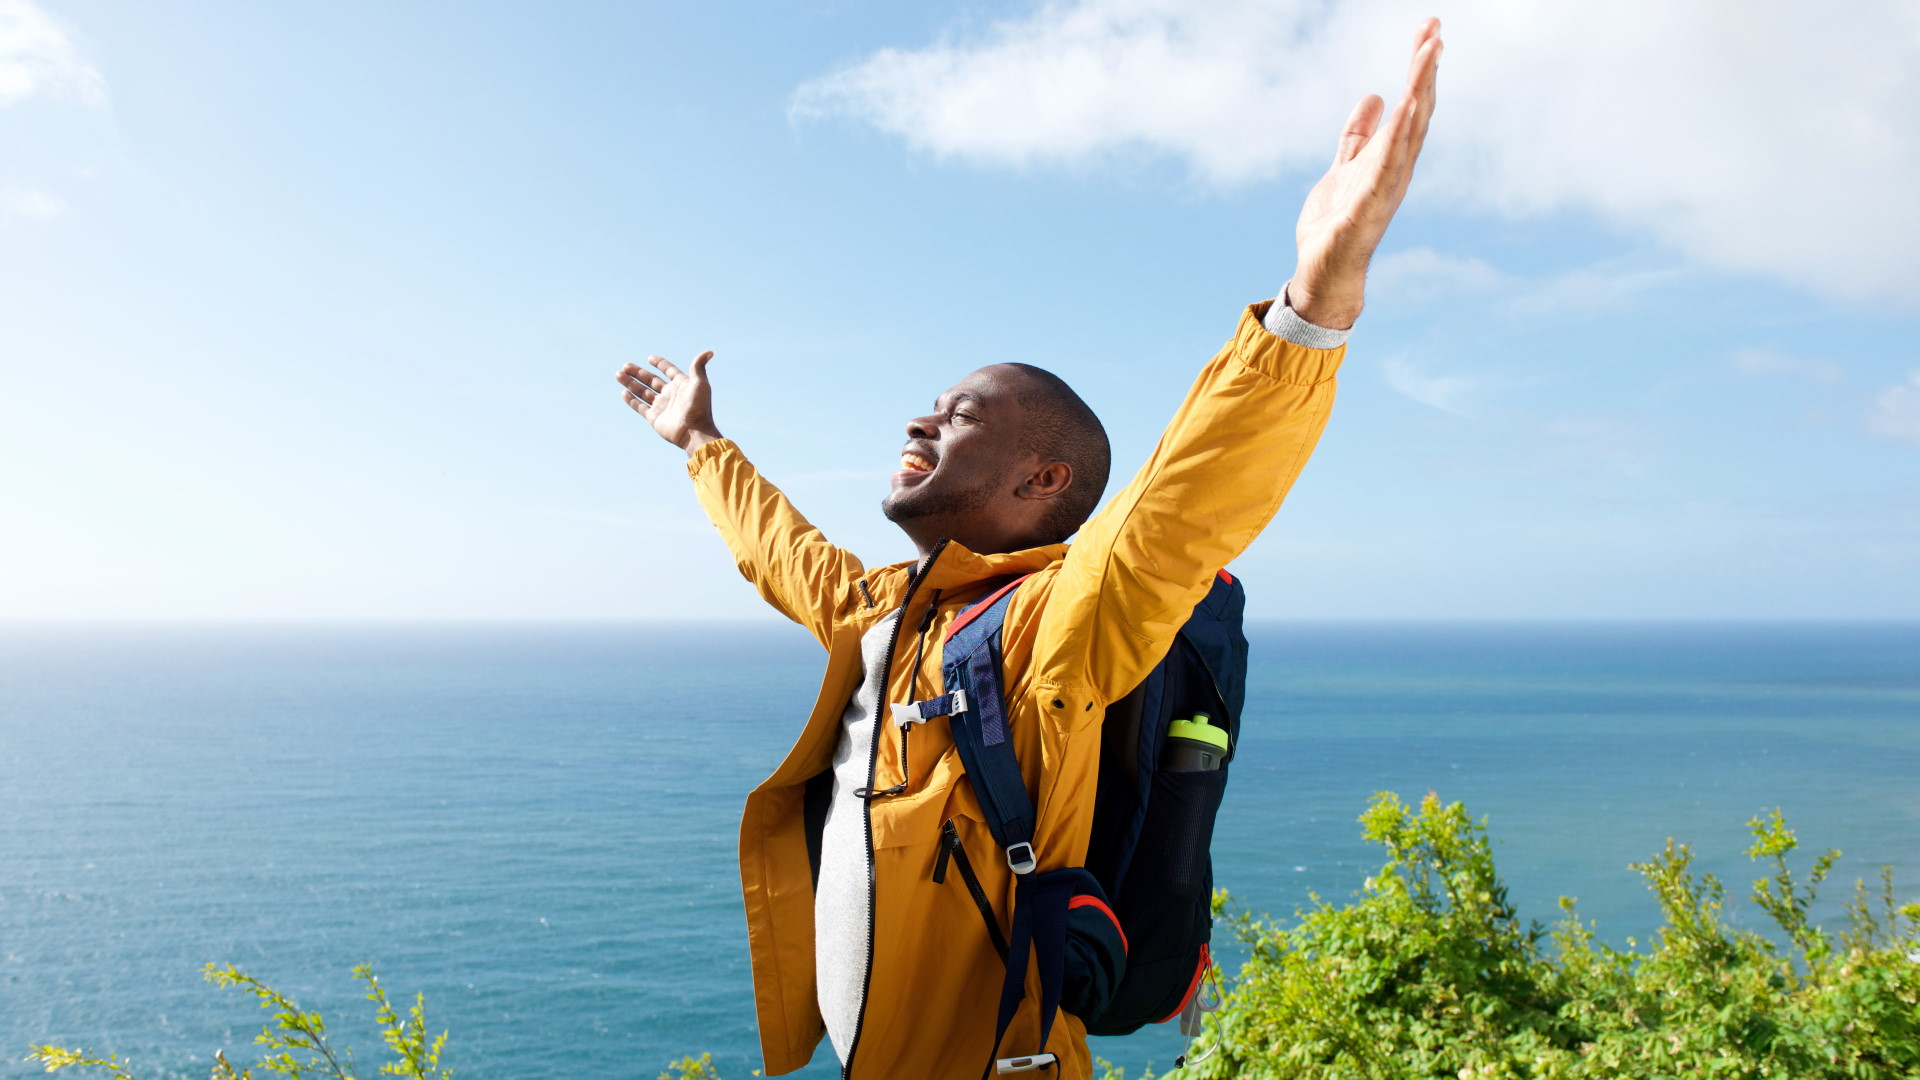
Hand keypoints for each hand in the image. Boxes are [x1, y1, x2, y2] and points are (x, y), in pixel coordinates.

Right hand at [617, 351, 721, 454]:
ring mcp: (661, 406)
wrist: (694, 431)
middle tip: (625, 366)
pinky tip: (623, 392)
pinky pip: (640, 407)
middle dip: (637, 373)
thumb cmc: (699, 406)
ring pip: (642, 392)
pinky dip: (631, 400)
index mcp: (680, 385)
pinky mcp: (654, 418)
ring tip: (619, 374)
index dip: (660, 364)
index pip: (668, 371)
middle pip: (650, 380)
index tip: (650, 358)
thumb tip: (710, 352)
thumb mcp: (700, 383)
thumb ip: (698, 366)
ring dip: (631, 383)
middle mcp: (670, 394)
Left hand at [1288, 18, 1442, 329]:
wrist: (1322, 271)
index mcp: (1390, 158)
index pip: (1411, 105)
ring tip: (1427, 54)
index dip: (1420, 70)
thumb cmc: (1335, 224)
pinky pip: (1383, 168)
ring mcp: (1384, 188)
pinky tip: (1403, 108)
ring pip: (1407, 132)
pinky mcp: (1365, 208)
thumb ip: (1357, 135)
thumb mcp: (1344, 167)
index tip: (1430, 32)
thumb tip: (1374, 95)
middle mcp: (1395, 170)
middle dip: (1425, 70)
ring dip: (1418, 91)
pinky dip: (1395, 138)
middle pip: (1416, 112)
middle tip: (1435, 30)